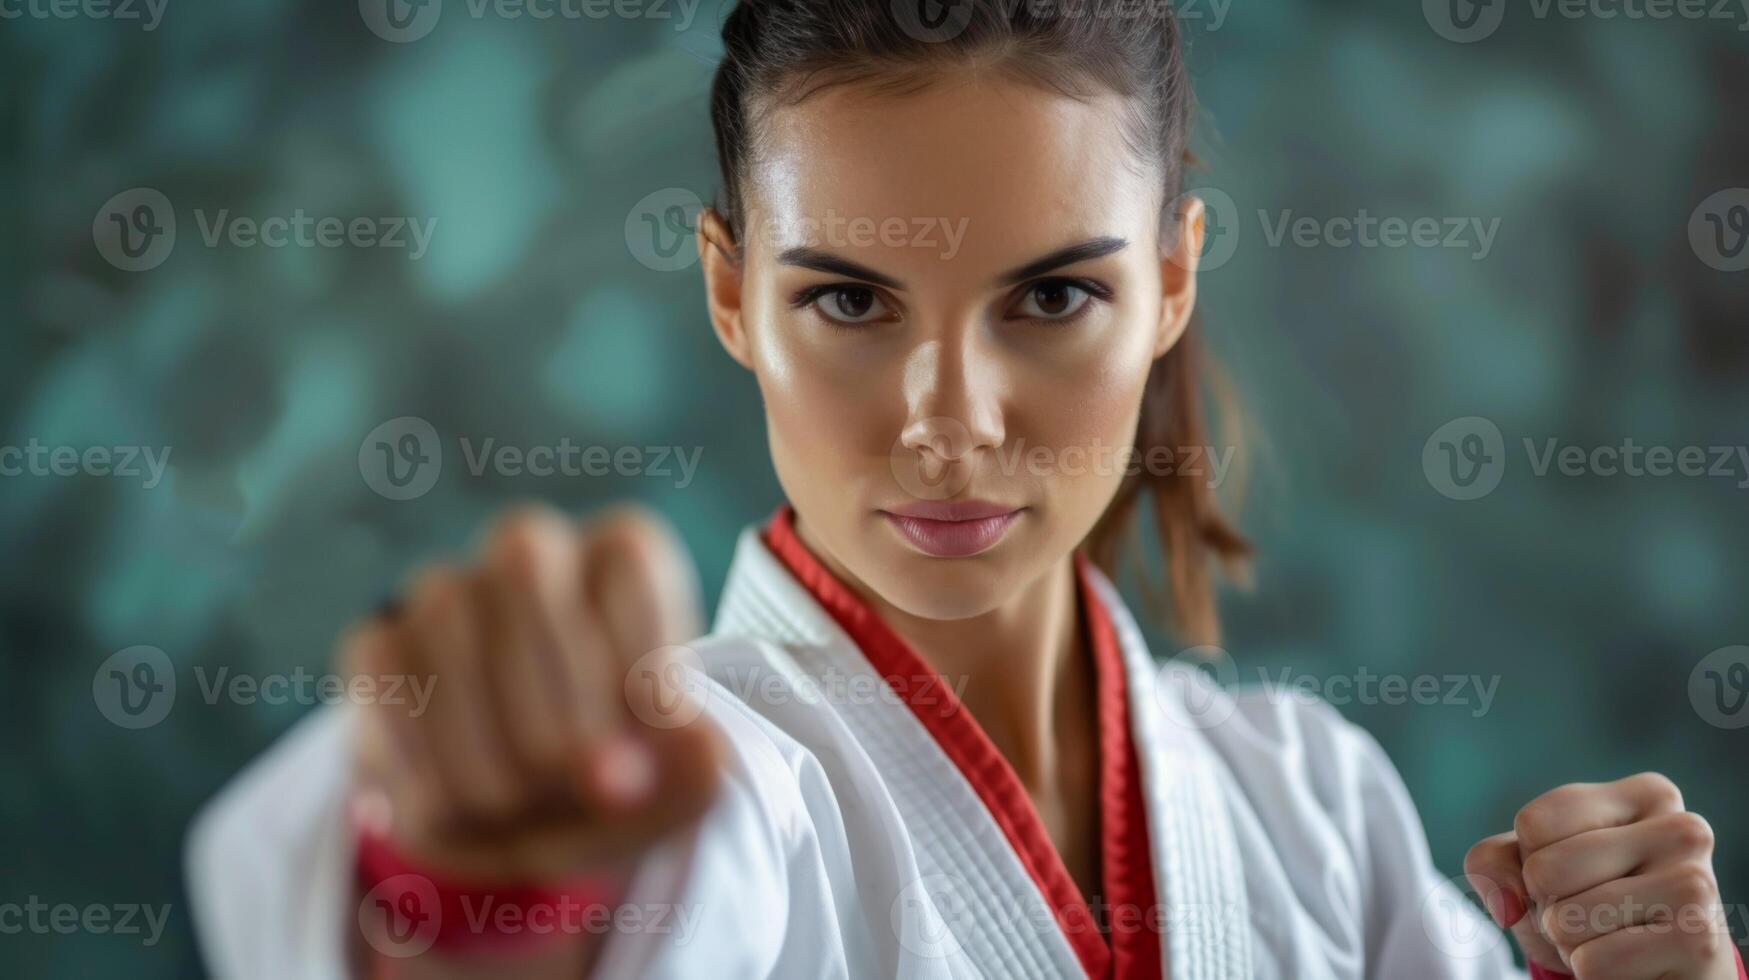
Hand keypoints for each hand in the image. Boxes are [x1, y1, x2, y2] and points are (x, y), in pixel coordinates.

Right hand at [344, 502, 722, 883]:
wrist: (518, 824)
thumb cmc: (613, 781)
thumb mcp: (669, 789)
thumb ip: (688, 771)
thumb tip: (675, 753)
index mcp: (622, 557)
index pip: (626, 554)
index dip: (641, 649)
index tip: (660, 731)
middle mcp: (530, 550)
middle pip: (528, 570)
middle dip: (561, 699)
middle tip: (592, 785)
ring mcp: (446, 591)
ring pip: (449, 623)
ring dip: (490, 738)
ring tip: (525, 811)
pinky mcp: (378, 645)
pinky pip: (387, 677)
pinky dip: (421, 757)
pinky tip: (456, 810)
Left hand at [1465, 772, 1735, 978]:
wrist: (1656, 971)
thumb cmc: (1591, 905)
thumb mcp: (1532, 867)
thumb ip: (1493, 864)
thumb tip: (1508, 905)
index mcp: (1648, 795)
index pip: (1534, 823)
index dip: (1532, 861)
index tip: (1574, 876)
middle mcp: (1683, 830)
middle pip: (1545, 870)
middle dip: (1549, 906)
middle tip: (1591, 914)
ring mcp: (1696, 885)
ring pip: (1567, 920)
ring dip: (1570, 943)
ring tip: (1610, 937)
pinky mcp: (1698, 943)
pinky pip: (1592, 963)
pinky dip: (1591, 972)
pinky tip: (1629, 965)